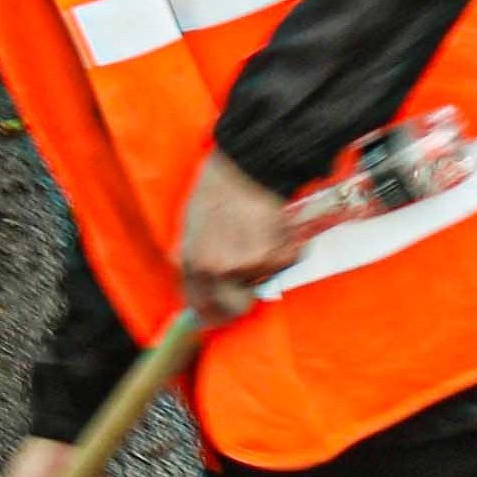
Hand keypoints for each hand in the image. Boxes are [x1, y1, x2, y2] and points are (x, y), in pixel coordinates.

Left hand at [175, 147, 304, 326]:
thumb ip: (193, 259)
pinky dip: (286, 246)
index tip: (220, 315)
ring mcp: (248, 265)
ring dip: (266, 260)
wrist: (248, 161)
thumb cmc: (218, 187)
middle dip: (246, 296)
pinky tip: (274, 222)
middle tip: (252, 276)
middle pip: (236, 308)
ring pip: (265, 278)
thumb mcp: (190, 225)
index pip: (199, 306)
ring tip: (259, 228)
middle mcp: (217, 270)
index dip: (211, 314)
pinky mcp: (277, 255)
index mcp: (192, 263)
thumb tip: (201, 289)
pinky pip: (286, 260)